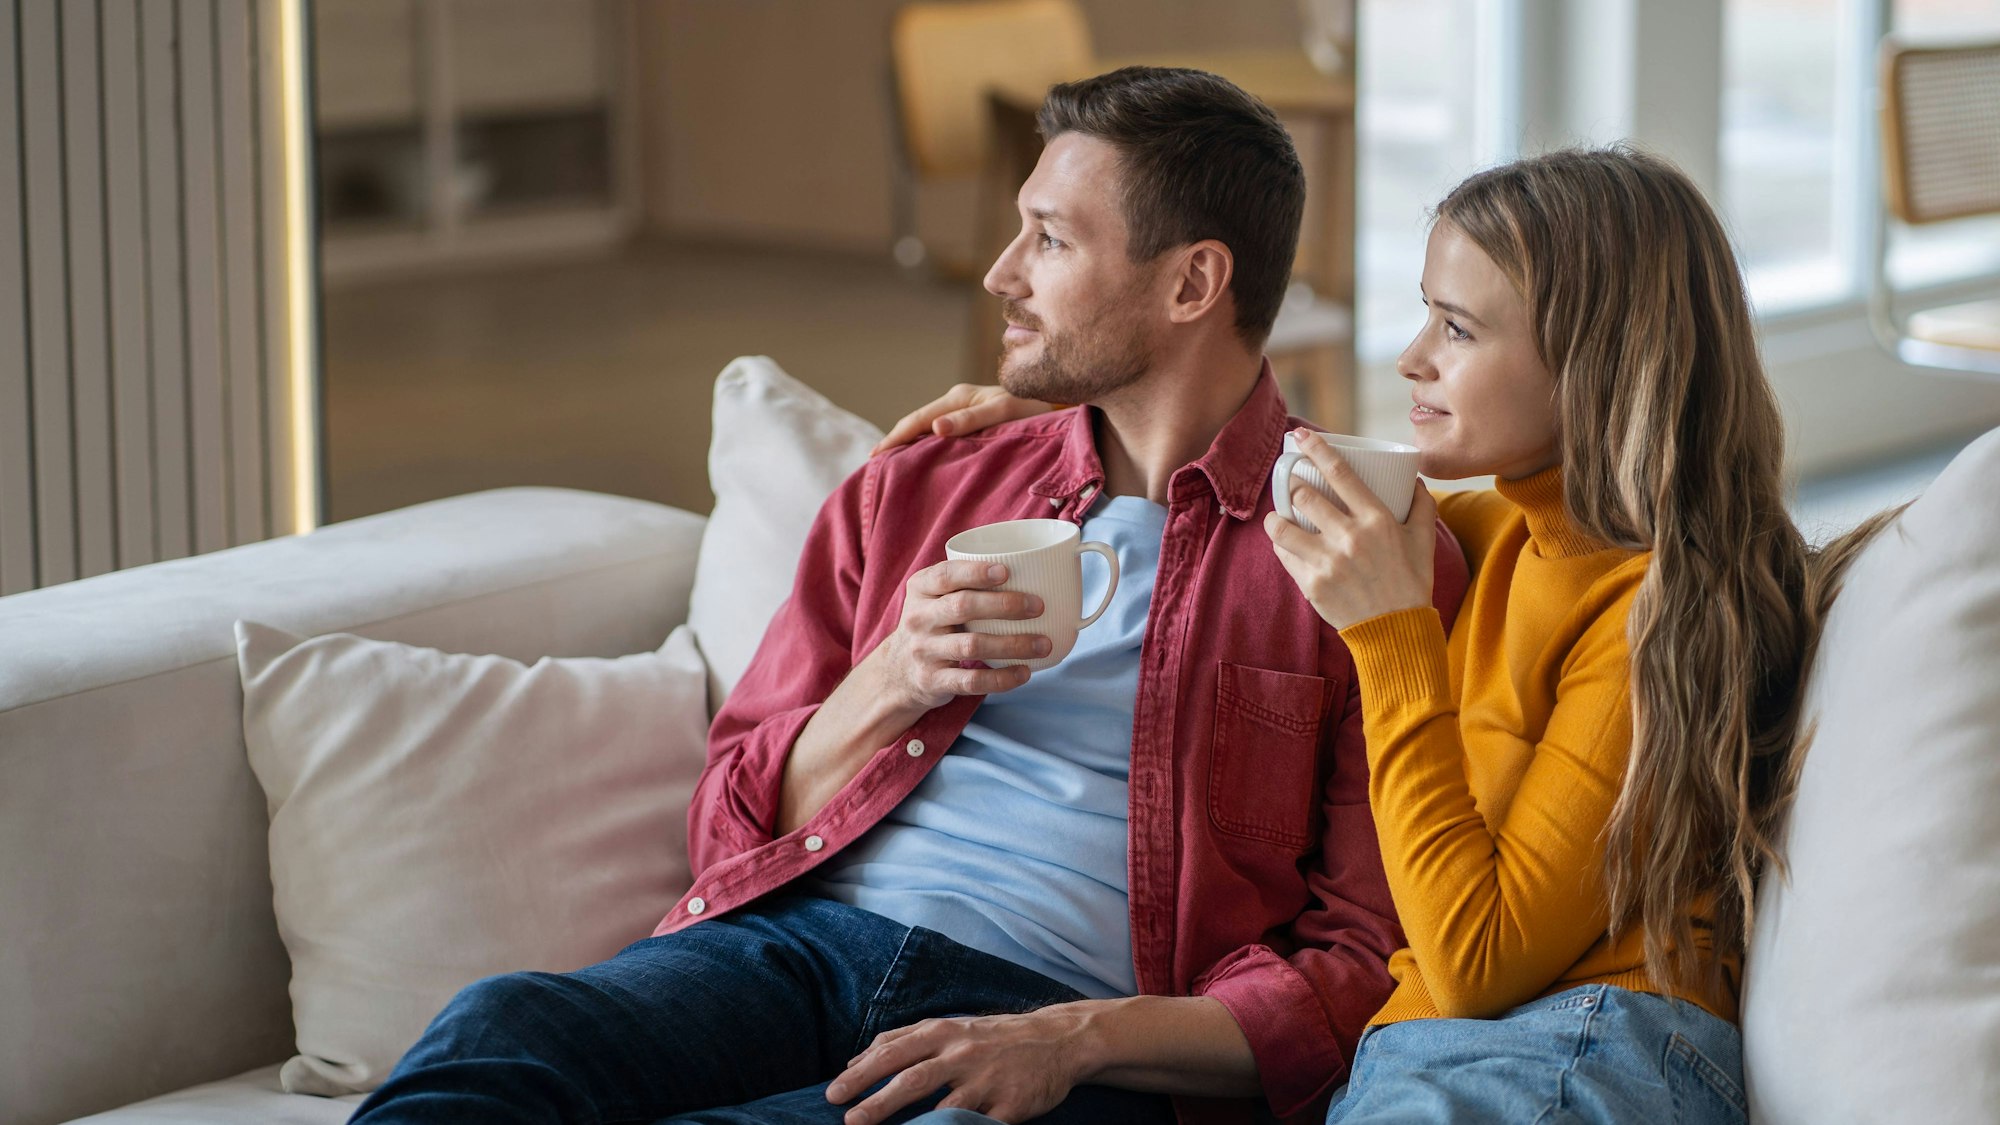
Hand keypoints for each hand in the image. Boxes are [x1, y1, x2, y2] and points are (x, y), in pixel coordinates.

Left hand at [826, 1008, 1090, 1124]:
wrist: (1056, 1040)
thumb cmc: (992, 1036)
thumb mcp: (949, 1026)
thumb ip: (904, 1039)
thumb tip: (856, 1059)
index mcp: (943, 1032)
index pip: (892, 1052)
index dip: (861, 1074)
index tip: (833, 1093)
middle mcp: (963, 1053)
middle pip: (912, 1079)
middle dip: (876, 1101)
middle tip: (848, 1120)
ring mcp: (987, 1081)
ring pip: (944, 1108)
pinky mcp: (1010, 1106)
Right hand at [865, 560, 1049, 711]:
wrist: (898, 671)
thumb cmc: (933, 625)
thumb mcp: (935, 598)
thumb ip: (965, 584)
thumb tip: (1032, 572)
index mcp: (920, 590)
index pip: (946, 575)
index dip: (976, 572)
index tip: (1007, 571)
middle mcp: (919, 618)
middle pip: (963, 606)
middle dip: (1004, 605)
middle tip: (1038, 606)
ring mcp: (924, 651)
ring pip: (972, 646)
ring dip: (1013, 645)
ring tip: (1043, 644)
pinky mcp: (933, 681)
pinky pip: (971, 680)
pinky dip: (1002, 678)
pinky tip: (1024, 672)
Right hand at [872, 384, 1056, 454]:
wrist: (1052, 406)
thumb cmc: (1031, 409)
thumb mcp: (1002, 412)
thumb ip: (970, 420)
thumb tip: (935, 427)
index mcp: (958, 398)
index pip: (917, 419)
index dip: (895, 437)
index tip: (876, 455)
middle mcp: (955, 403)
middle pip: (916, 423)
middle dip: (894, 441)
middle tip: (872, 463)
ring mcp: (961, 412)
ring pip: (925, 429)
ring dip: (907, 445)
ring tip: (889, 464)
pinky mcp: (969, 423)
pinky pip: (939, 435)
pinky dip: (924, 446)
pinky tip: (918, 460)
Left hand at [1263, 429, 1437, 629]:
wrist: (1397, 631)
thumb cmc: (1411, 583)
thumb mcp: (1423, 540)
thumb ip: (1420, 505)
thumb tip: (1414, 480)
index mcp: (1376, 520)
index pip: (1339, 473)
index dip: (1315, 449)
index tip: (1299, 436)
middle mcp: (1350, 537)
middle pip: (1304, 496)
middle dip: (1292, 485)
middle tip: (1291, 485)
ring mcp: (1328, 562)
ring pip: (1282, 527)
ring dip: (1276, 517)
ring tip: (1278, 516)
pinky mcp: (1312, 585)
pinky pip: (1284, 557)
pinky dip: (1281, 548)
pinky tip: (1284, 544)